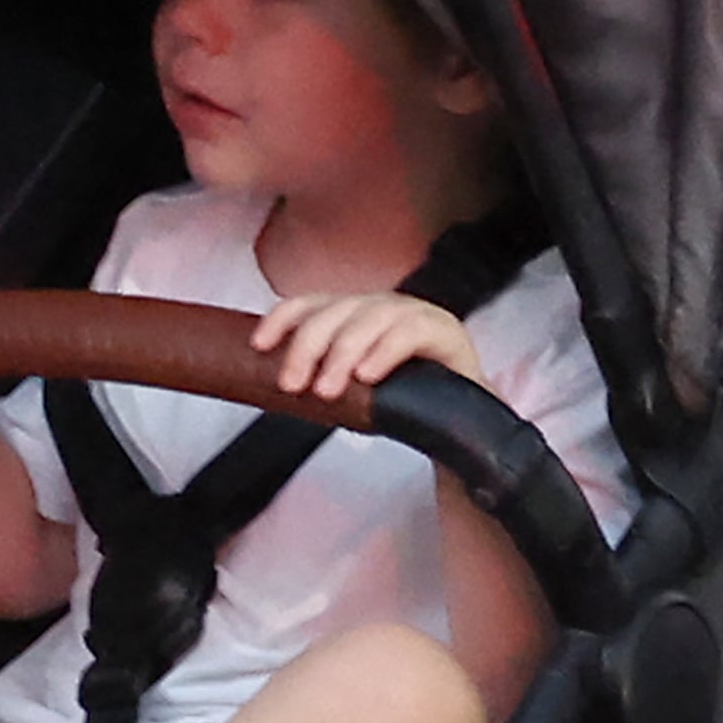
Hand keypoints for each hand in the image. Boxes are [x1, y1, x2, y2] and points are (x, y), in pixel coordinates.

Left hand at [258, 290, 484, 406]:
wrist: (463, 420)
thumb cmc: (401, 401)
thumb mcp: (352, 389)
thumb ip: (321, 380)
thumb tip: (276, 390)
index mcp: (354, 315)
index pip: (311, 303)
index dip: (282, 318)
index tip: (259, 346)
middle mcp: (381, 306)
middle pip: (336, 310)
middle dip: (308, 345)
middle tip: (292, 386)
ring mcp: (414, 313)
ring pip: (370, 318)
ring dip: (342, 353)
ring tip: (327, 390)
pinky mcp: (445, 331)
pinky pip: (409, 331)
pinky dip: (384, 352)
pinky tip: (368, 376)